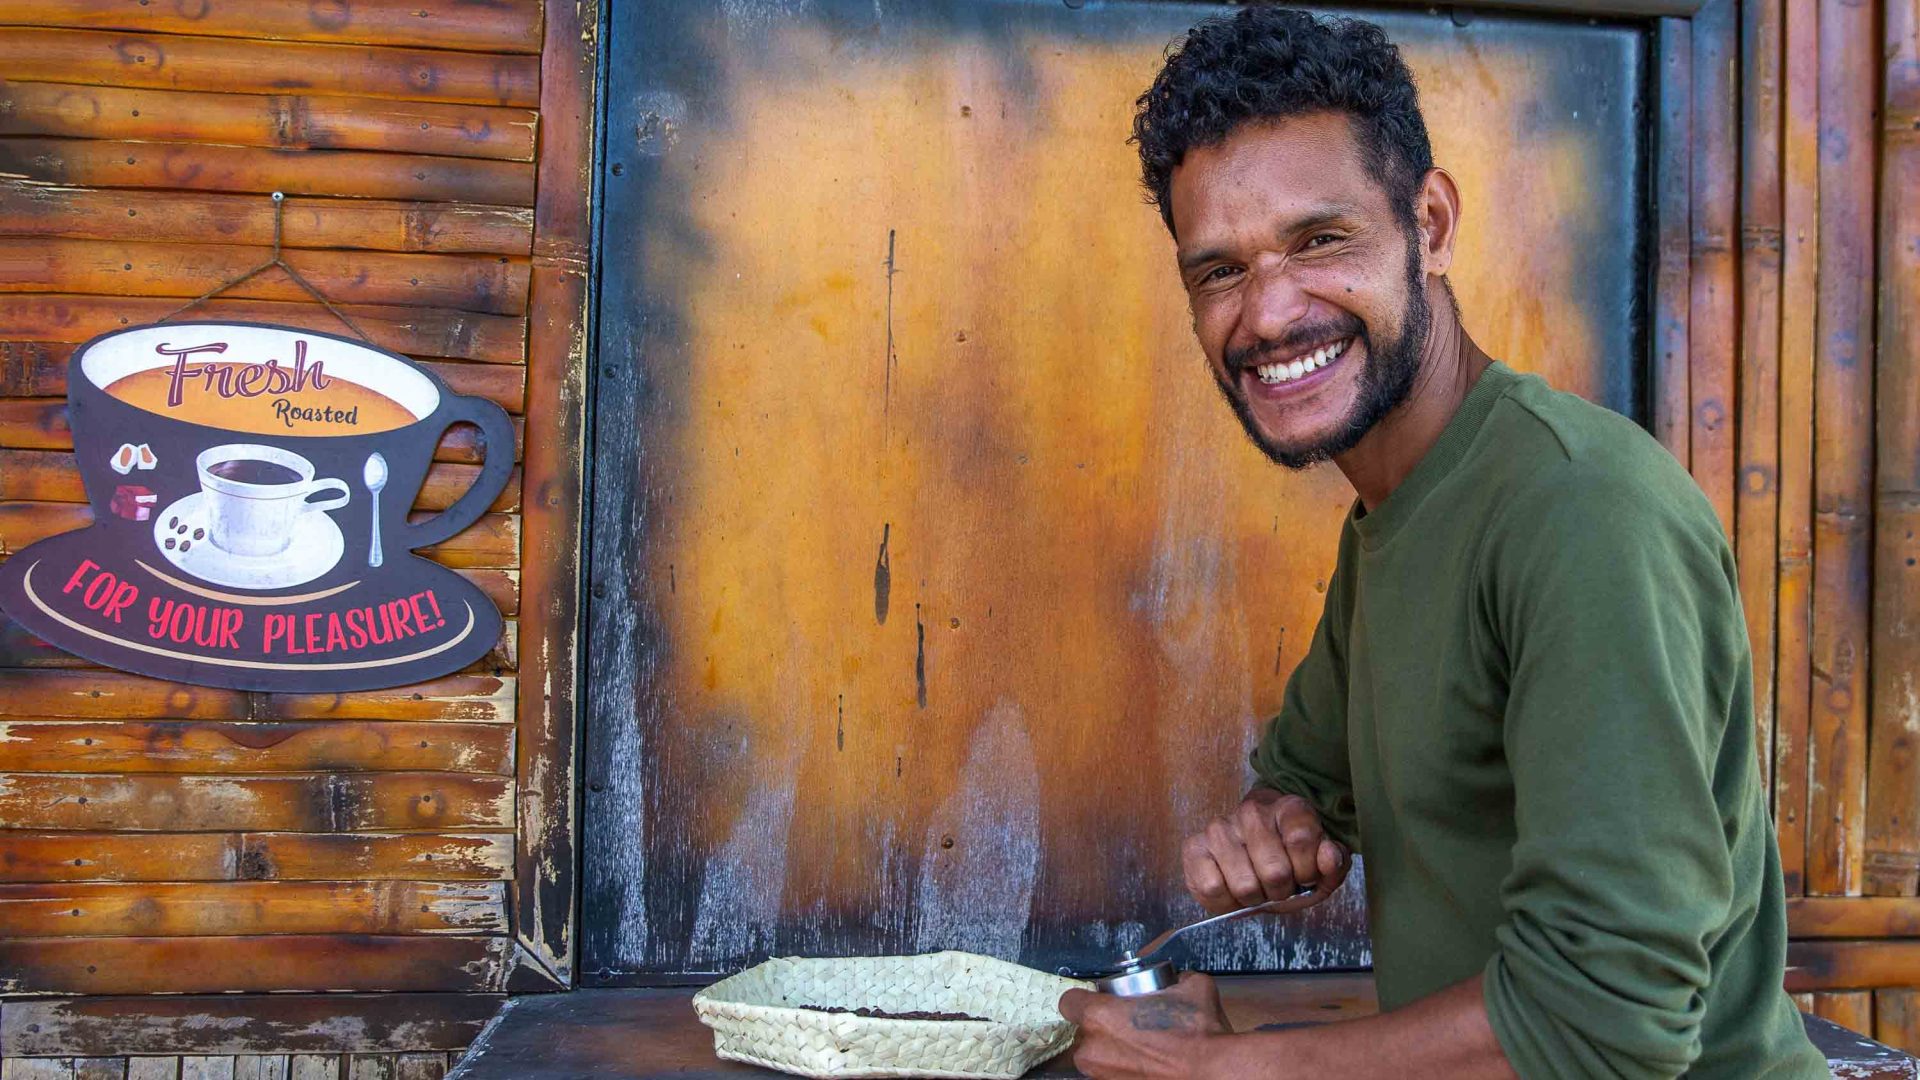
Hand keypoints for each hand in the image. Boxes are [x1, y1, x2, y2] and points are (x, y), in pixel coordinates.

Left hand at [1058, 972, 1230, 1078]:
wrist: (1213, 1073)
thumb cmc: (1197, 1036)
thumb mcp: (1191, 986)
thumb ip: (1171, 979)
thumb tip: (1175, 979)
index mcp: (1100, 1016)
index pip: (1069, 1002)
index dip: (1085, 999)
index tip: (1101, 1000)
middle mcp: (1093, 1049)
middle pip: (1085, 1032)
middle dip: (1104, 1028)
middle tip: (1131, 1024)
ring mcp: (1102, 1076)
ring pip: (1097, 1057)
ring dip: (1113, 1051)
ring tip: (1142, 1047)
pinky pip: (1112, 1075)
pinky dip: (1125, 1069)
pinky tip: (1147, 1063)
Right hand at [1182, 786, 1347, 914]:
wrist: (1251, 854)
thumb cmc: (1288, 861)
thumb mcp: (1320, 866)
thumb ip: (1333, 863)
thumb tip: (1329, 856)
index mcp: (1289, 808)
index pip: (1301, 840)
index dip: (1307, 870)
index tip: (1305, 875)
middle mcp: (1252, 812)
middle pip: (1274, 871)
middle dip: (1280, 891)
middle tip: (1277, 886)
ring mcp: (1220, 827)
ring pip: (1244, 885)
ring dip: (1253, 898)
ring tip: (1256, 887)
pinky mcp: (1194, 847)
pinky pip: (1212, 888)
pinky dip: (1225, 902)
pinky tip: (1232, 890)